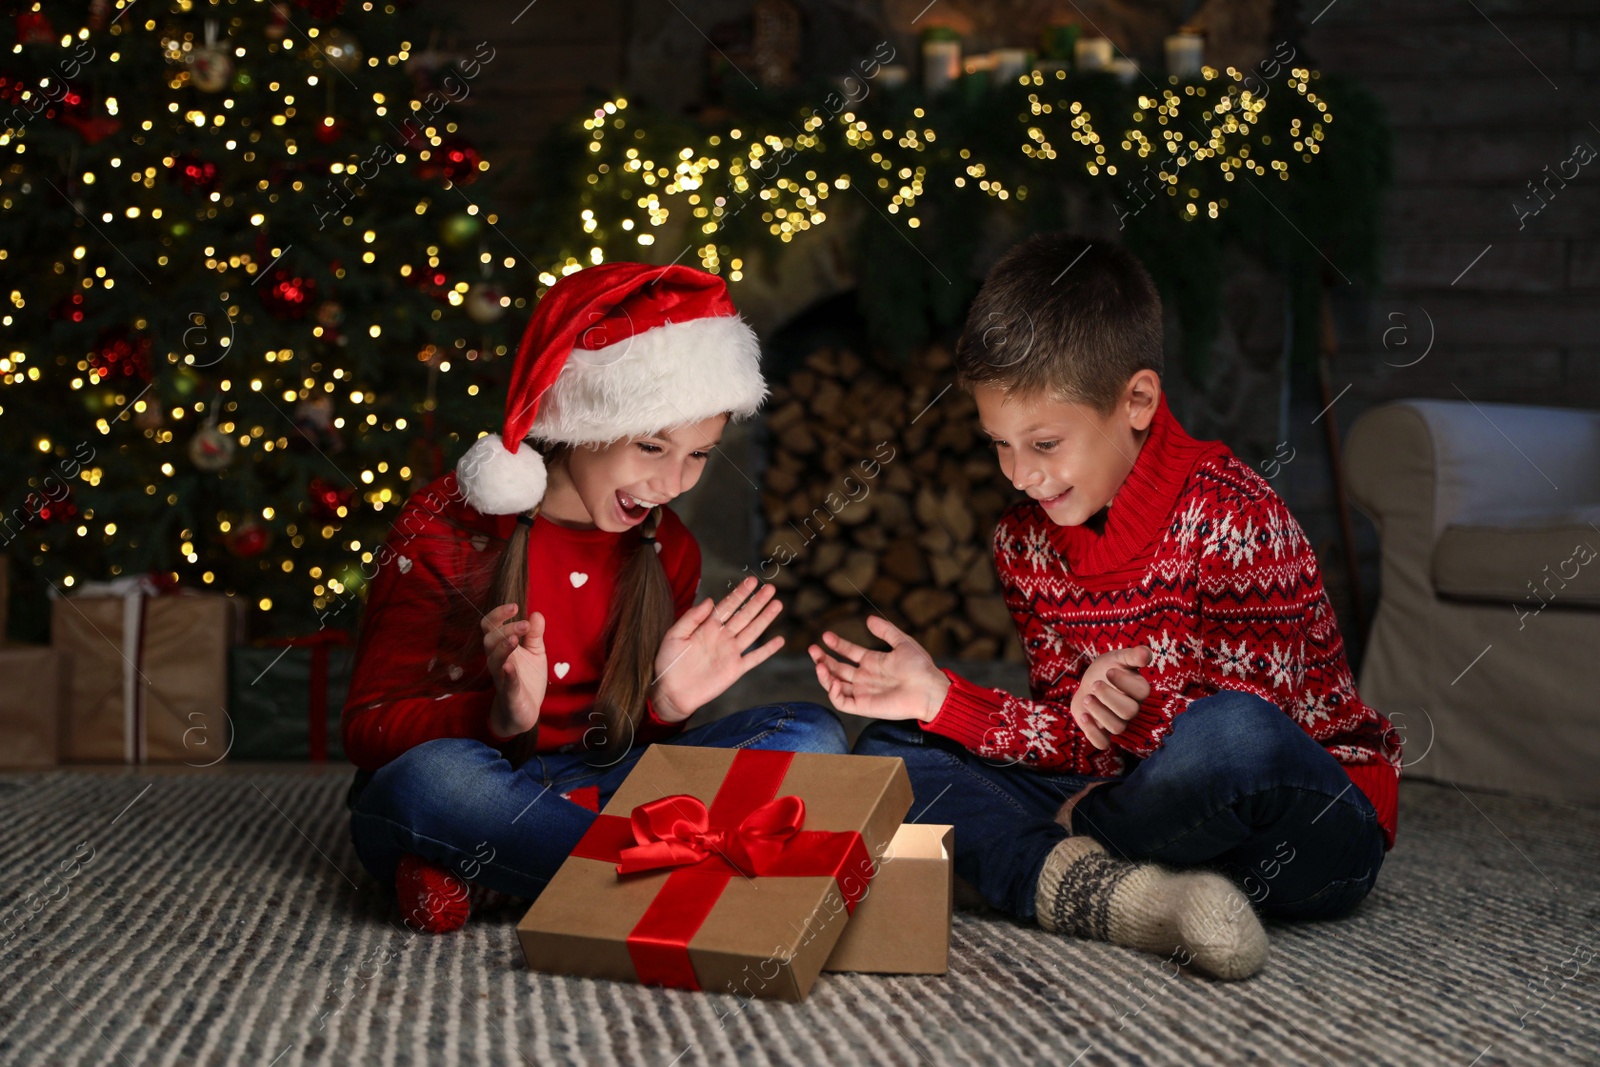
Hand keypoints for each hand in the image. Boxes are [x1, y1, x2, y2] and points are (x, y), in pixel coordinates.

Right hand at [481, 602, 546, 736]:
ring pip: (494, 660)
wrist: (525, 711)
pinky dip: (507, 674)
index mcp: (501, 647)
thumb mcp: (535, 652)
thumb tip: (536, 614)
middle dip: (505, 629)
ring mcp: (501, 677)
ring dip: (503, 647)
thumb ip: (534, 634)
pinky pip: (505, 683)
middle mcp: (497, 660)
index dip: (499, 614)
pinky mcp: (509, 694)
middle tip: (524, 624)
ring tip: (514, 639)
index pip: (491, 626)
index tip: (515, 606)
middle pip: (490, 639)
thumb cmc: (527, 678)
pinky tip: (510, 666)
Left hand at [650, 577, 785, 723]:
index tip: (752, 580)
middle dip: (757, 601)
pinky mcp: (735, 670)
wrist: (671, 692)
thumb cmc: (669, 662)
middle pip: (744, 615)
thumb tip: (710, 601)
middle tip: (770, 588)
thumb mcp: (674, 635)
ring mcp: (730, 653)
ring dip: (765, 618)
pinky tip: (780, 640)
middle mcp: (722, 637)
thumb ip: (691, 618)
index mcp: (708, 627)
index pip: (728, 606)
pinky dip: (767, 650)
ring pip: (752, 632)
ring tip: (777, 604)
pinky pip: (755, 658)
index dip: (740, 593)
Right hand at [808, 615, 950, 721]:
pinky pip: (842, 702)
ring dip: (824, 675)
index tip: (826, 636)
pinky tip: (832, 680)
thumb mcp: (903, 642)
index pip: (848, 652)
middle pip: (837, 668)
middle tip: (813, 649)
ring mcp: (863, 692)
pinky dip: (832, 693)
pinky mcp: (863, 706)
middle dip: (823, 659)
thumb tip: (868, 619)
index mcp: (873, 662)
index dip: (836, 644)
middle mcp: (865, 677)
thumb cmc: (921, 667)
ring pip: (835, 685)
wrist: (929, 689)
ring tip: (819, 664)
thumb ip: (885, 631)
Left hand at [1071, 645, 1152, 749]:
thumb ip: (1133, 655)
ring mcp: (1117, 722)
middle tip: (1095, 685)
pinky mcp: (1102, 732)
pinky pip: (1103, 743)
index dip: (1124, 682)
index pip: (1141, 692)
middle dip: (1109, 697)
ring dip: (1099, 712)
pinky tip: (1084, 716)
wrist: (1089, 682)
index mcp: (1139, 691)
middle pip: (1129, 712)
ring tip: (1087, 698)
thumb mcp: (1118, 658)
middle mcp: (1131, 709)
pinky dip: (1092, 733)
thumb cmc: (1107, 669)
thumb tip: (1147, 653)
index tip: (1109, 670)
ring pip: (1117, 728)